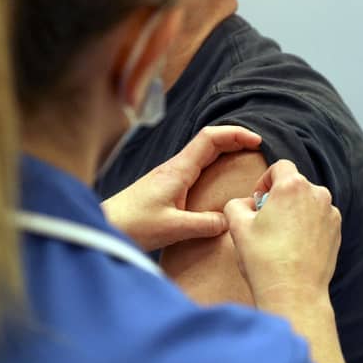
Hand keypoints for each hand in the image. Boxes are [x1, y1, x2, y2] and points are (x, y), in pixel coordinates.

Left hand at [102, 126, 261, 250]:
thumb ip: (204, 224)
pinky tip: (218, 181)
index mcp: (178, 170)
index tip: (257, 141)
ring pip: (201, 154)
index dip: (235, 134)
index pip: (210, 139)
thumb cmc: (132, 225)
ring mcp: (168, 176)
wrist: (104, 226)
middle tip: (257, 149)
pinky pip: (194, 168)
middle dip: (234, 140)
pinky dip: (212, 166)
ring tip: (244, 161)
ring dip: (224, 151)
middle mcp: (174, 168)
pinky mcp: (164, 187)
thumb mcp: (173, 228)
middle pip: (208, 142)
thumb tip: (229, 220)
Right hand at [223, 160, 341, 305]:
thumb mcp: (237, 226)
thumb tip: (245, 205)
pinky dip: (307, 226)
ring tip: (280, 236)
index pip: (280, 166)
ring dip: (294, 211)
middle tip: (265, 220)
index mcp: (292, 186)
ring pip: (308, 202)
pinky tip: (294, 246)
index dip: (265, 180)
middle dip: (279, 197)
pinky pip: (319, 219)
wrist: (293, 292)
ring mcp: (330, 214)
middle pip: (295, 184)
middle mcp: (317, 194)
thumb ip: (236, 204)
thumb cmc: (264, 258)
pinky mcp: (337, 232)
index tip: (258, 199)